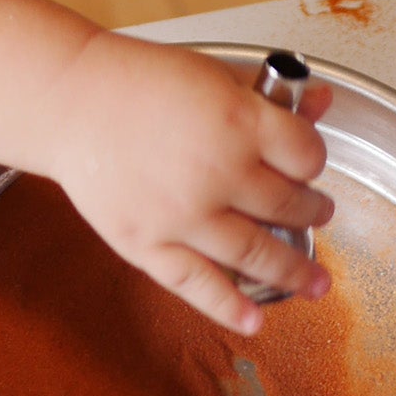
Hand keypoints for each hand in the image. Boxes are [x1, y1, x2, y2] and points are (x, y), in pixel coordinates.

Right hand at [46, 34, 335, 332]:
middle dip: (313, 212)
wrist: (71, 100)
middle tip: (318, 214)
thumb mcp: (215, 73)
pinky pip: (198, 284)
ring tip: (315, 281)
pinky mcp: (148, 243)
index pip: (307, 154)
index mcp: (239, 121)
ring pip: (257, 252)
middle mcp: (218, 171)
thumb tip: (323, 101)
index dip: (315, 161)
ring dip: (293, 270)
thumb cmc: (138, 80)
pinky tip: (255, 321)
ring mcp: (184, 214)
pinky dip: (230, 307)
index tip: (310, 165)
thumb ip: (270, 94)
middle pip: (289, 204)